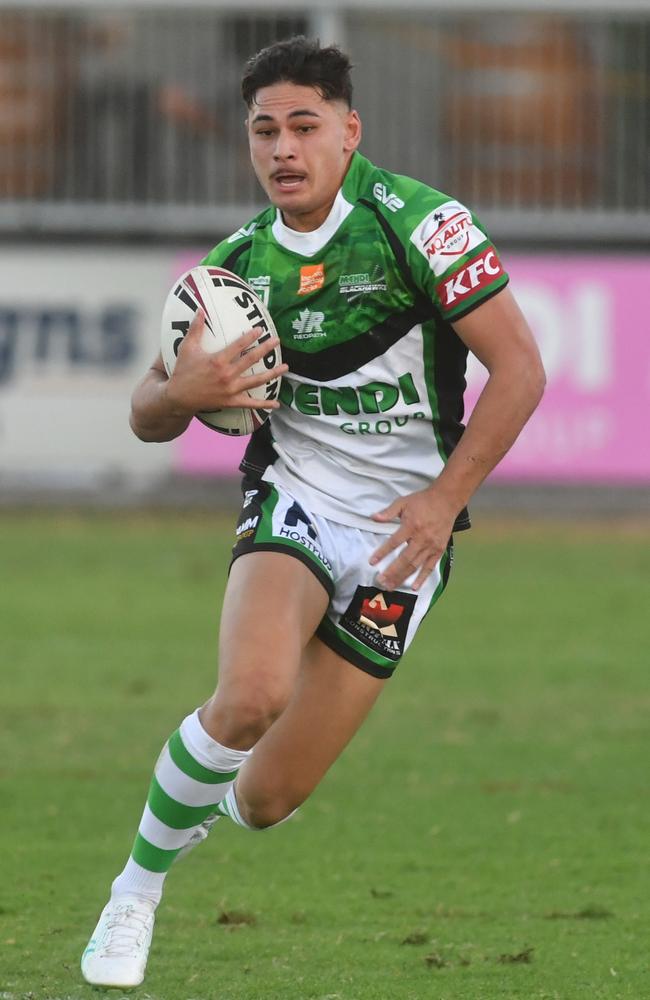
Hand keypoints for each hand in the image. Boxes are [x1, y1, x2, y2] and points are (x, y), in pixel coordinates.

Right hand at [165, 310, 287, 416]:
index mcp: (218, 360)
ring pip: (256, 381)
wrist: (179, 397)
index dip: (250, 337)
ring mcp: (231, 390)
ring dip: (272, 374)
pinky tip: (276, 403)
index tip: (260, 330)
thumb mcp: (187, 348)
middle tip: (277, 341)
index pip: (238, 346)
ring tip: (285, 367)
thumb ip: (196, 329)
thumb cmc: (183, 371)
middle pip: (251, 360)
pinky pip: (251, 404)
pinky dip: (264, 404)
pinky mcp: (231, 401)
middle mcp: (227, 375)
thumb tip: (200, 310)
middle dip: (266, 349)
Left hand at [369, 485, 456, 590]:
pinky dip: (422, 578)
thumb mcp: (403, 502)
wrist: (446, 500)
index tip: (372, 562)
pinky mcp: (439, 550)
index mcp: (411, 526)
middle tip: (380, 581)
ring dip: (403, 577)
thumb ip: (388, 512)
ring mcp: (431, 546)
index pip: (394, 542)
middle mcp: (422, 538)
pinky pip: (430, 567)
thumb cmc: (423, 501)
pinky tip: (414, 587)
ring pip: (415, 566)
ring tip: (391, 586)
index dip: (382, 552)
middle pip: (405, 559)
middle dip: (392, 572)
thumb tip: (373, 518)